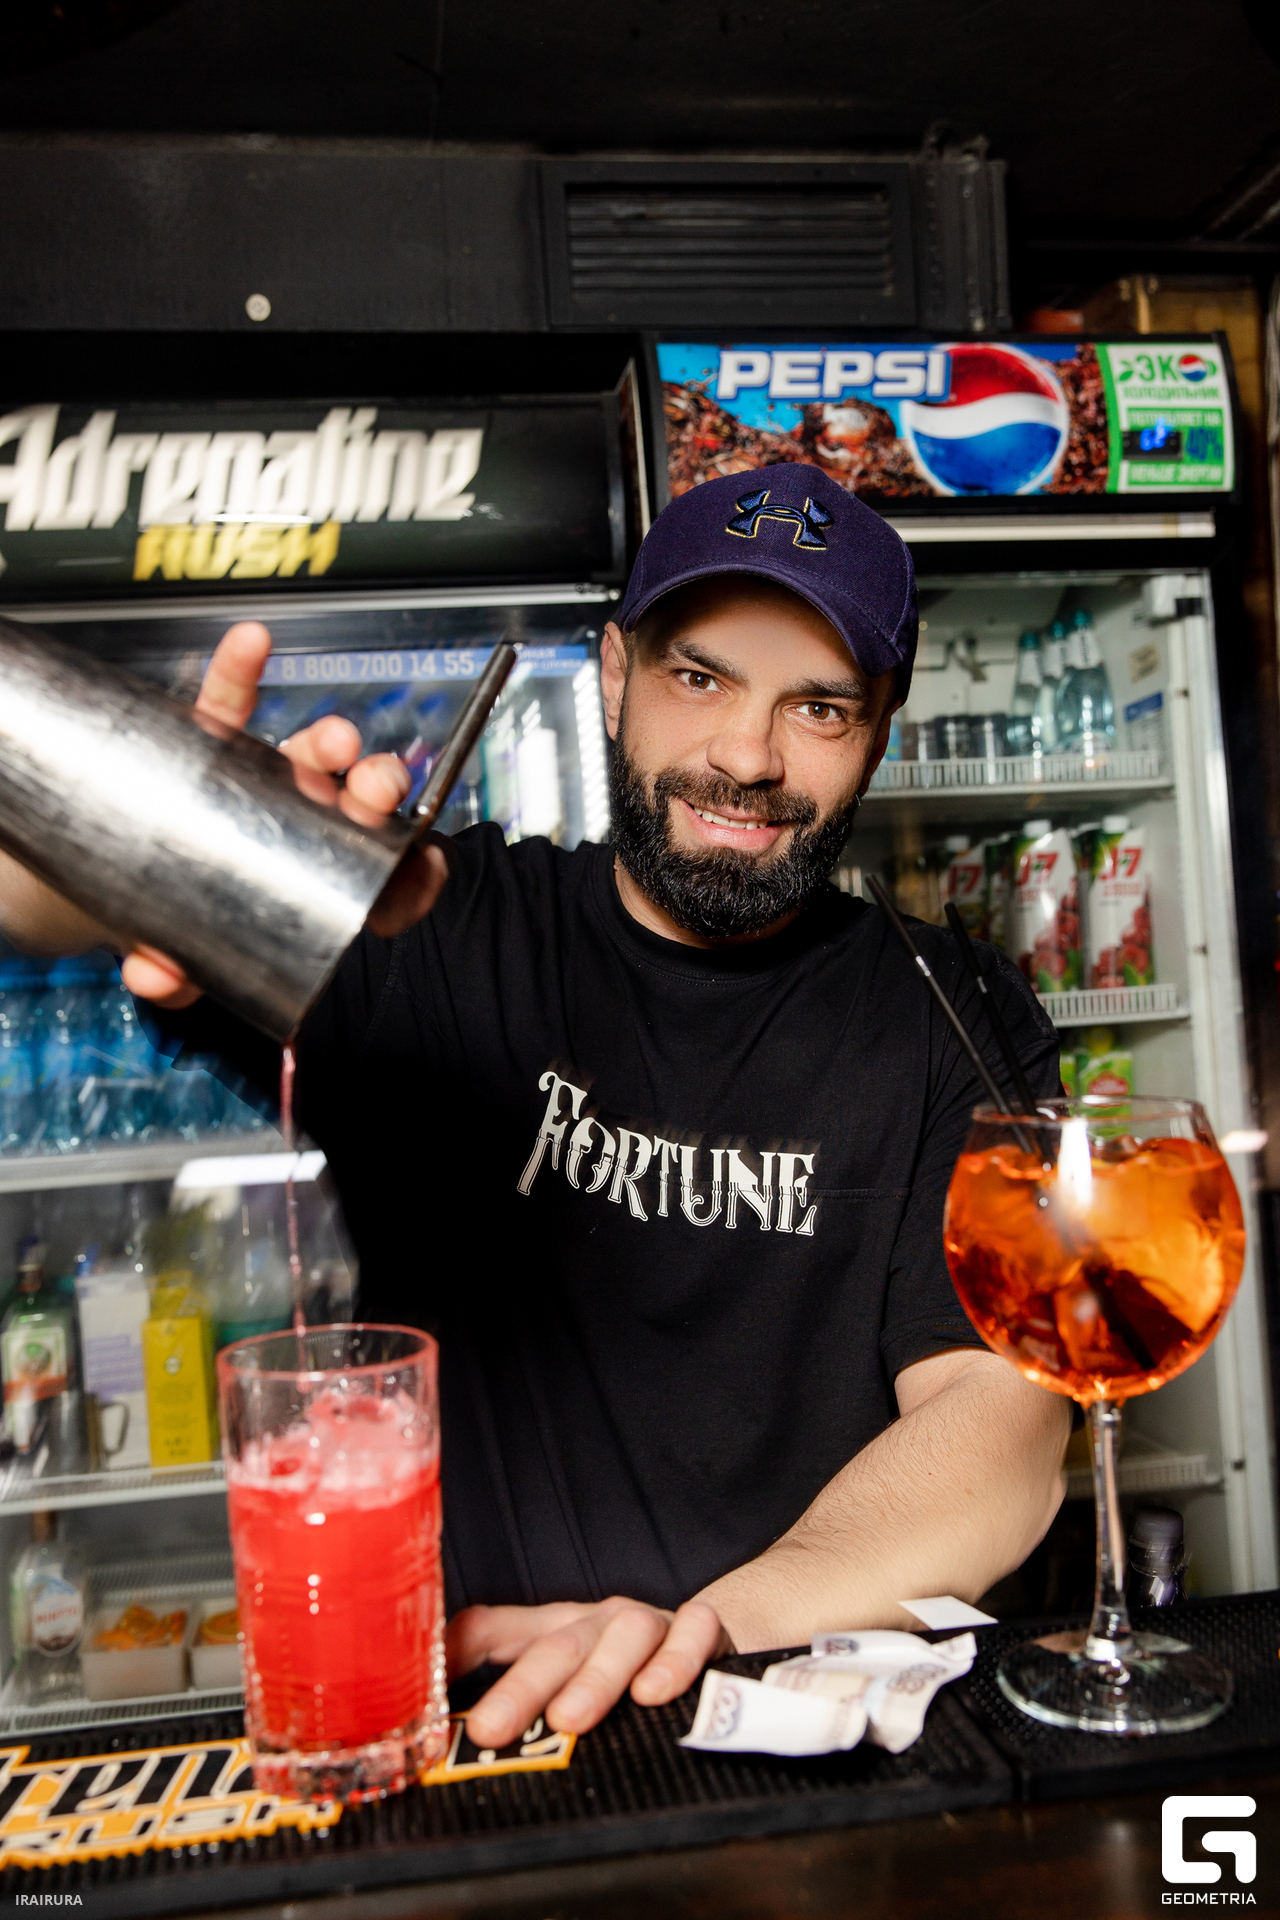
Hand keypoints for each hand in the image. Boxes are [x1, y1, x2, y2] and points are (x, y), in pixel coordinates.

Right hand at [120, 620, 449, 1008]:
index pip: (379, 886)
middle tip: (375, 792)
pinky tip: (251, 644)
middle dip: (376, 792)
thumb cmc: (186, 918)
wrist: (140, 879)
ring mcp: (271, 777)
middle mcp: (307, 823)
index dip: (409, 881)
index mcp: (319, 881)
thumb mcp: (185, 958)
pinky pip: (232, 702)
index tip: (426, 870)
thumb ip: (177, 974)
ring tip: (335, 742)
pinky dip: (242, 669)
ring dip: (331, 742)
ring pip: (314, 754)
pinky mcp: (221, 740)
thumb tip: (154, 978)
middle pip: (359, 805)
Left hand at [448, 1597, 730, 1746]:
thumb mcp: (559, 1668)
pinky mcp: (701, 1629)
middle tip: (490, 1730)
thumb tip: (431, 1725)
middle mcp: (597, 1621)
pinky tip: (656, 1692)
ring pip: (622, 1636)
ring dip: (595, 1678)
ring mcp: (649, 1622)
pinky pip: (693, 1632)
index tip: (428, 1701)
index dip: (458, 1659)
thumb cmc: (620, 1661)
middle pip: (555, 1646)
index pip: (493, 1632)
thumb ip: (501, 1682)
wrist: (708, 1630)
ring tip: (570, 1719)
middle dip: (521, 1688)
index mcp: (554, 1630)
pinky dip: (675, 1660)